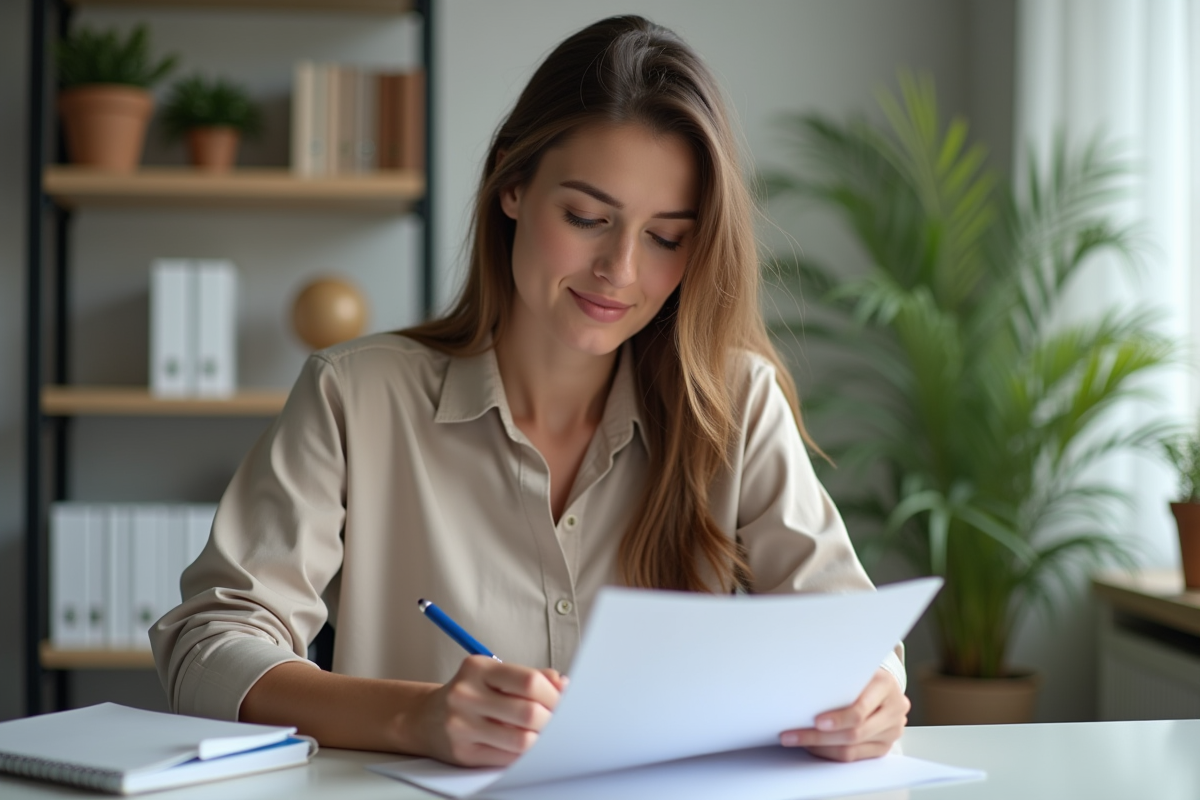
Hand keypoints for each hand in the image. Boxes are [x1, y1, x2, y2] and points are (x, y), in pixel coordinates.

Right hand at [417, 655, 567, 766]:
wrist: (425, 718)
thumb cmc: (471, 693)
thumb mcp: (495, 675)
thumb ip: (530, 677)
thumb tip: (564, 685)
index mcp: (478, 668)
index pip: (529, 681)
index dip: (554, 695)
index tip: (564, 701)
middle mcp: (466, 695)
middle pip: (528, 714)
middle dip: (552, 720)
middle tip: (559, 722)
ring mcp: (462, 726)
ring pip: (521, 741)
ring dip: (541, 740)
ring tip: (544, 734)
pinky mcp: (463, 753)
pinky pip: (508, 759)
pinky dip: (524, 755)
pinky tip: (526, 746)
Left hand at [779, 667, 908, 761]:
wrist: (881, 684)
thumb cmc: (860, 673)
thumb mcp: (852, 668)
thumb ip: (837, 679)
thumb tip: (801, 690)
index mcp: (885, 684)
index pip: (861, 709)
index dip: (838, 719)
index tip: (816, 721)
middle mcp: (894, 709)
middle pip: (855, 733)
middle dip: (819, 737)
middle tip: (792, 736)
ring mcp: (892, 731)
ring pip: (852, 749)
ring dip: (820, 747)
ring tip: (797, 740)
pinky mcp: (884, 747)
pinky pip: (854, 757)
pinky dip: (830, 754)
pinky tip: (813, 747)